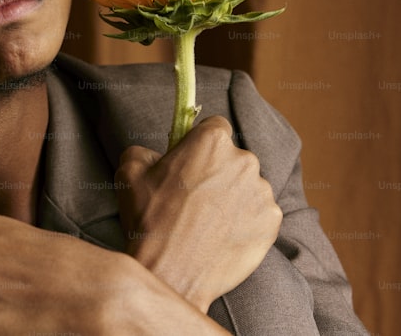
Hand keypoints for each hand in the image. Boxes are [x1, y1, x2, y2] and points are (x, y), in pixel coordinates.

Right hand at [115, 115, 282, 310]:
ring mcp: (262, 192)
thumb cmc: (149, 220)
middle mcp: (244, 160)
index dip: (201, 143)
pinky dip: (246, 222)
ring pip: (248, 186)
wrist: (170, 274)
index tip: (192, 161)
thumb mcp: (129, 171)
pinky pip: (260, 214)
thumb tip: (157, 154)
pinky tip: (223, 236)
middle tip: (195, 198)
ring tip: (208, 223)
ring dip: (233, 197)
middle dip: (218, 172)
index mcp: (212, 140)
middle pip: (234, 157)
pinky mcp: (272, 222)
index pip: (215, 126)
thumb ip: (146, 149)